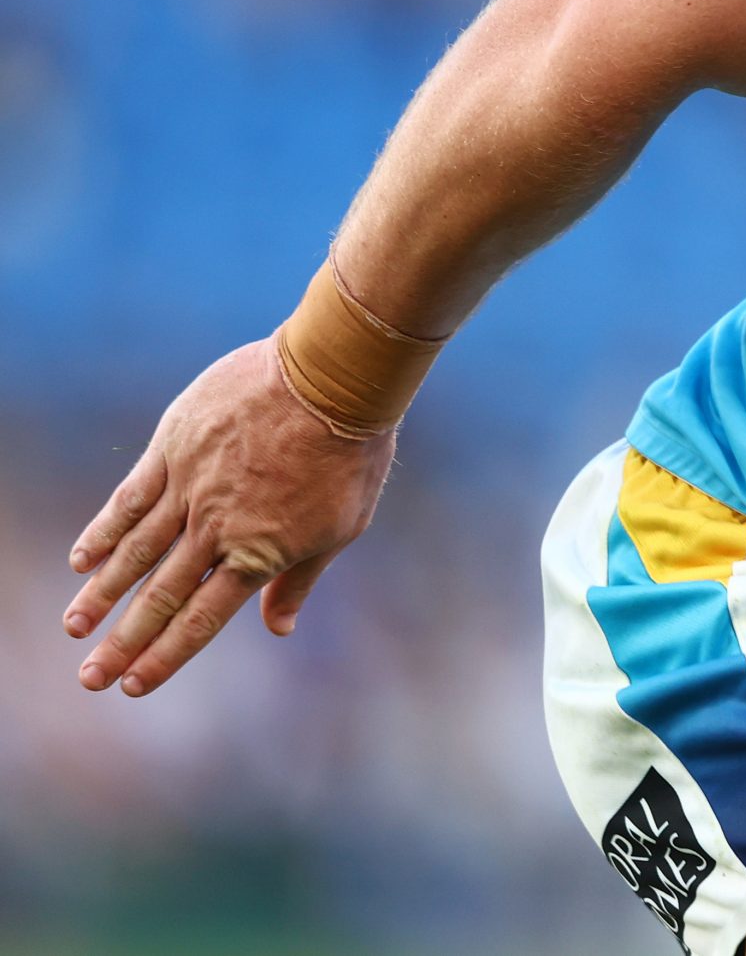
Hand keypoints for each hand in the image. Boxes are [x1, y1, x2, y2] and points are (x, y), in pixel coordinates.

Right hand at [64, 338, 395, 694]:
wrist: (333, 380)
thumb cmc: (350, 455)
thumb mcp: (341, 527)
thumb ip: (299, 580)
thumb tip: (279, 629)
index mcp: (259, 553)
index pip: (201, 618)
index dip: (167, 655)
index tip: (135, 686)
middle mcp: (216, 528)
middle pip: (161, 596)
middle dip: (123, 642)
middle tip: (90, 678)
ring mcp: (190, 488)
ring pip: (135, 552)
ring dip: (101, 594)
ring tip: (74, 627)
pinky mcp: (173, 448)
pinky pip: (130, 498)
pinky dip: (104, 531)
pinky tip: (82, 560)